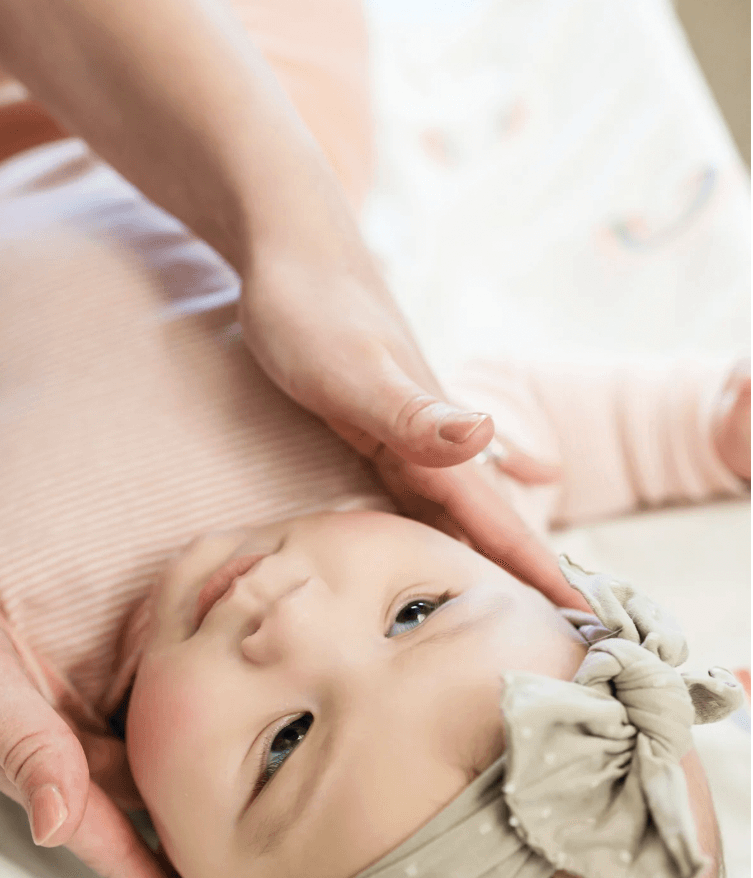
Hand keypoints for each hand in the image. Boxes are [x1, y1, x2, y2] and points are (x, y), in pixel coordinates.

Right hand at [0, 542, 205, 877]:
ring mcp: (24, 721)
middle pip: (114, 812)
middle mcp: (31, 752)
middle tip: (233, 869)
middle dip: (169, 847)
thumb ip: (21, 747)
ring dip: (155, 793)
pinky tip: (163, 727)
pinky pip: (88, 723)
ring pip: (107, 767)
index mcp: (24, 765)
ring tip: (216, 811)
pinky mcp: (20, 685)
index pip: (99, 839)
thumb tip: (60, 829)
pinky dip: (133, 732)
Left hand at [238, 238, 584, 609]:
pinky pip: (419, 486)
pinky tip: (463, 510)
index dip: (539, 574)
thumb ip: (417, 412)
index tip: (589, 624)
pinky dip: (443, 514)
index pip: (498, 523)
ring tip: (519, 600)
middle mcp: (431, 441)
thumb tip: (486, 437)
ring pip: (456, 508)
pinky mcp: (375, 421)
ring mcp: (406, 430)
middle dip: (526, 575)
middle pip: (487, 523)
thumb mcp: (356, 369)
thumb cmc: (311, 306)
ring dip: (488, 551)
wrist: (289, 242)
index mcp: (435, 442)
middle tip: (570, 635)